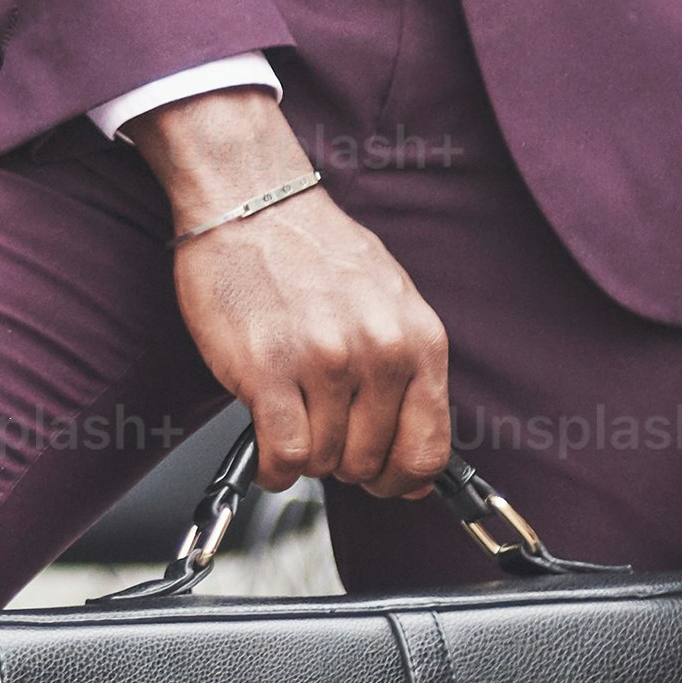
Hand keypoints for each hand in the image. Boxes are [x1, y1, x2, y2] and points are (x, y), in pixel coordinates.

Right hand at [137, 87, 449, 493]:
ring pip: (323, 462)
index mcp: (418, 340)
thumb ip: (408, 372)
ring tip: (290, 425)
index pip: (429, 449)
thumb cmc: (315, 250)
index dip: (402, 480)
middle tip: (323, 439)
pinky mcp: (268, 370)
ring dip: (304, 458)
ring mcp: (324, 363)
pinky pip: (282, 455)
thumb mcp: (391, 301)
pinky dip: (272, 468)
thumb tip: (415, 456)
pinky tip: (266, 451)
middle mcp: (379, 353)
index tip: (383, 482)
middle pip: (370, 462)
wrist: (252, 201)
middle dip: (344, 464)